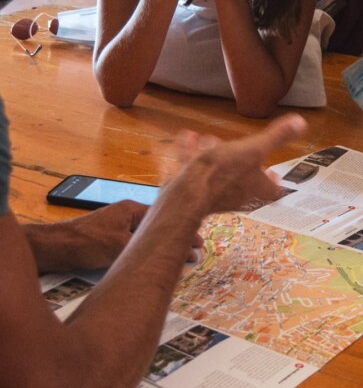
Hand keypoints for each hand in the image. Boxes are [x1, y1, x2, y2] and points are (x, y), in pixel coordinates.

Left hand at [27, 200, 203, 273]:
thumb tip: (171, 251)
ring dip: (162, 246)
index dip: (183, 230)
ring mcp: (118, 227)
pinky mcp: (110, 239)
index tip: (198, 242)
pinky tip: (153, 262)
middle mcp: (127, 215)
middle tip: (193, 251)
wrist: (55, 248)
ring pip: (148, 236)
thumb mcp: (120, 245)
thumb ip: (146, 247)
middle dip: (176, 238)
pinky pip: (136, 244)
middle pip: (159, 226)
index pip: (165, 218)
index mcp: (132, 209)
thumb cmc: (86, 241)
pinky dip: (149, 251)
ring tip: (178, 257)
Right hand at [173, 113, 306, 213]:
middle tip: (240, 150)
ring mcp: (212, 195)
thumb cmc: (223, 173)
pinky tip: (187, 138)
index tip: (275, 174)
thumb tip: (301, 122)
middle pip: (243, 182)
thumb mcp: (254, 148)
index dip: (274, 182)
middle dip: (240, 162)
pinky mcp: (191, 192)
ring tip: (209, 140)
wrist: (186, 193)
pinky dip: (192, 154)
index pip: (272, 191)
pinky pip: (193, 170)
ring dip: (214, 155)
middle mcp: (236, 195)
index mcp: (255, 188)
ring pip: (216, 174)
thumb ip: (277, 137)